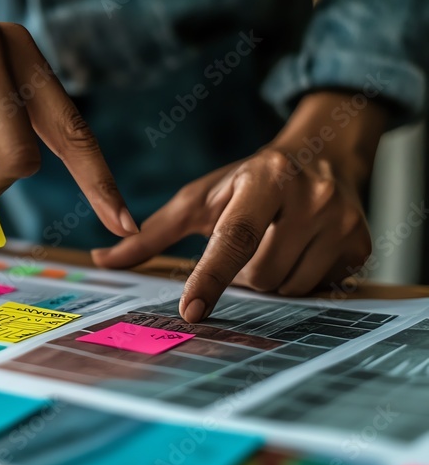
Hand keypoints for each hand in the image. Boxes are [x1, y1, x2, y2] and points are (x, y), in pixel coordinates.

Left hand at [92, 92, 386, 321]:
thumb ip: (152, 233)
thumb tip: (102, 259)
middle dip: (243, 275)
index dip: (210, 278)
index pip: (233, 238)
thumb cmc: (247, 181)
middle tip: (246, 248)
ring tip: (270, 247)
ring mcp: (342, 222)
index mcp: (264, 181)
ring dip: (270, 280)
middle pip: (261, 275)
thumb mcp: (200, 198)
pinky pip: (319, 289)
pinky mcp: (362, 244)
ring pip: (290, 288)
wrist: (322, 153)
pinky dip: (299, 280)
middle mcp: (310, 198)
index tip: (191, 311)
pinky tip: (297, 251)